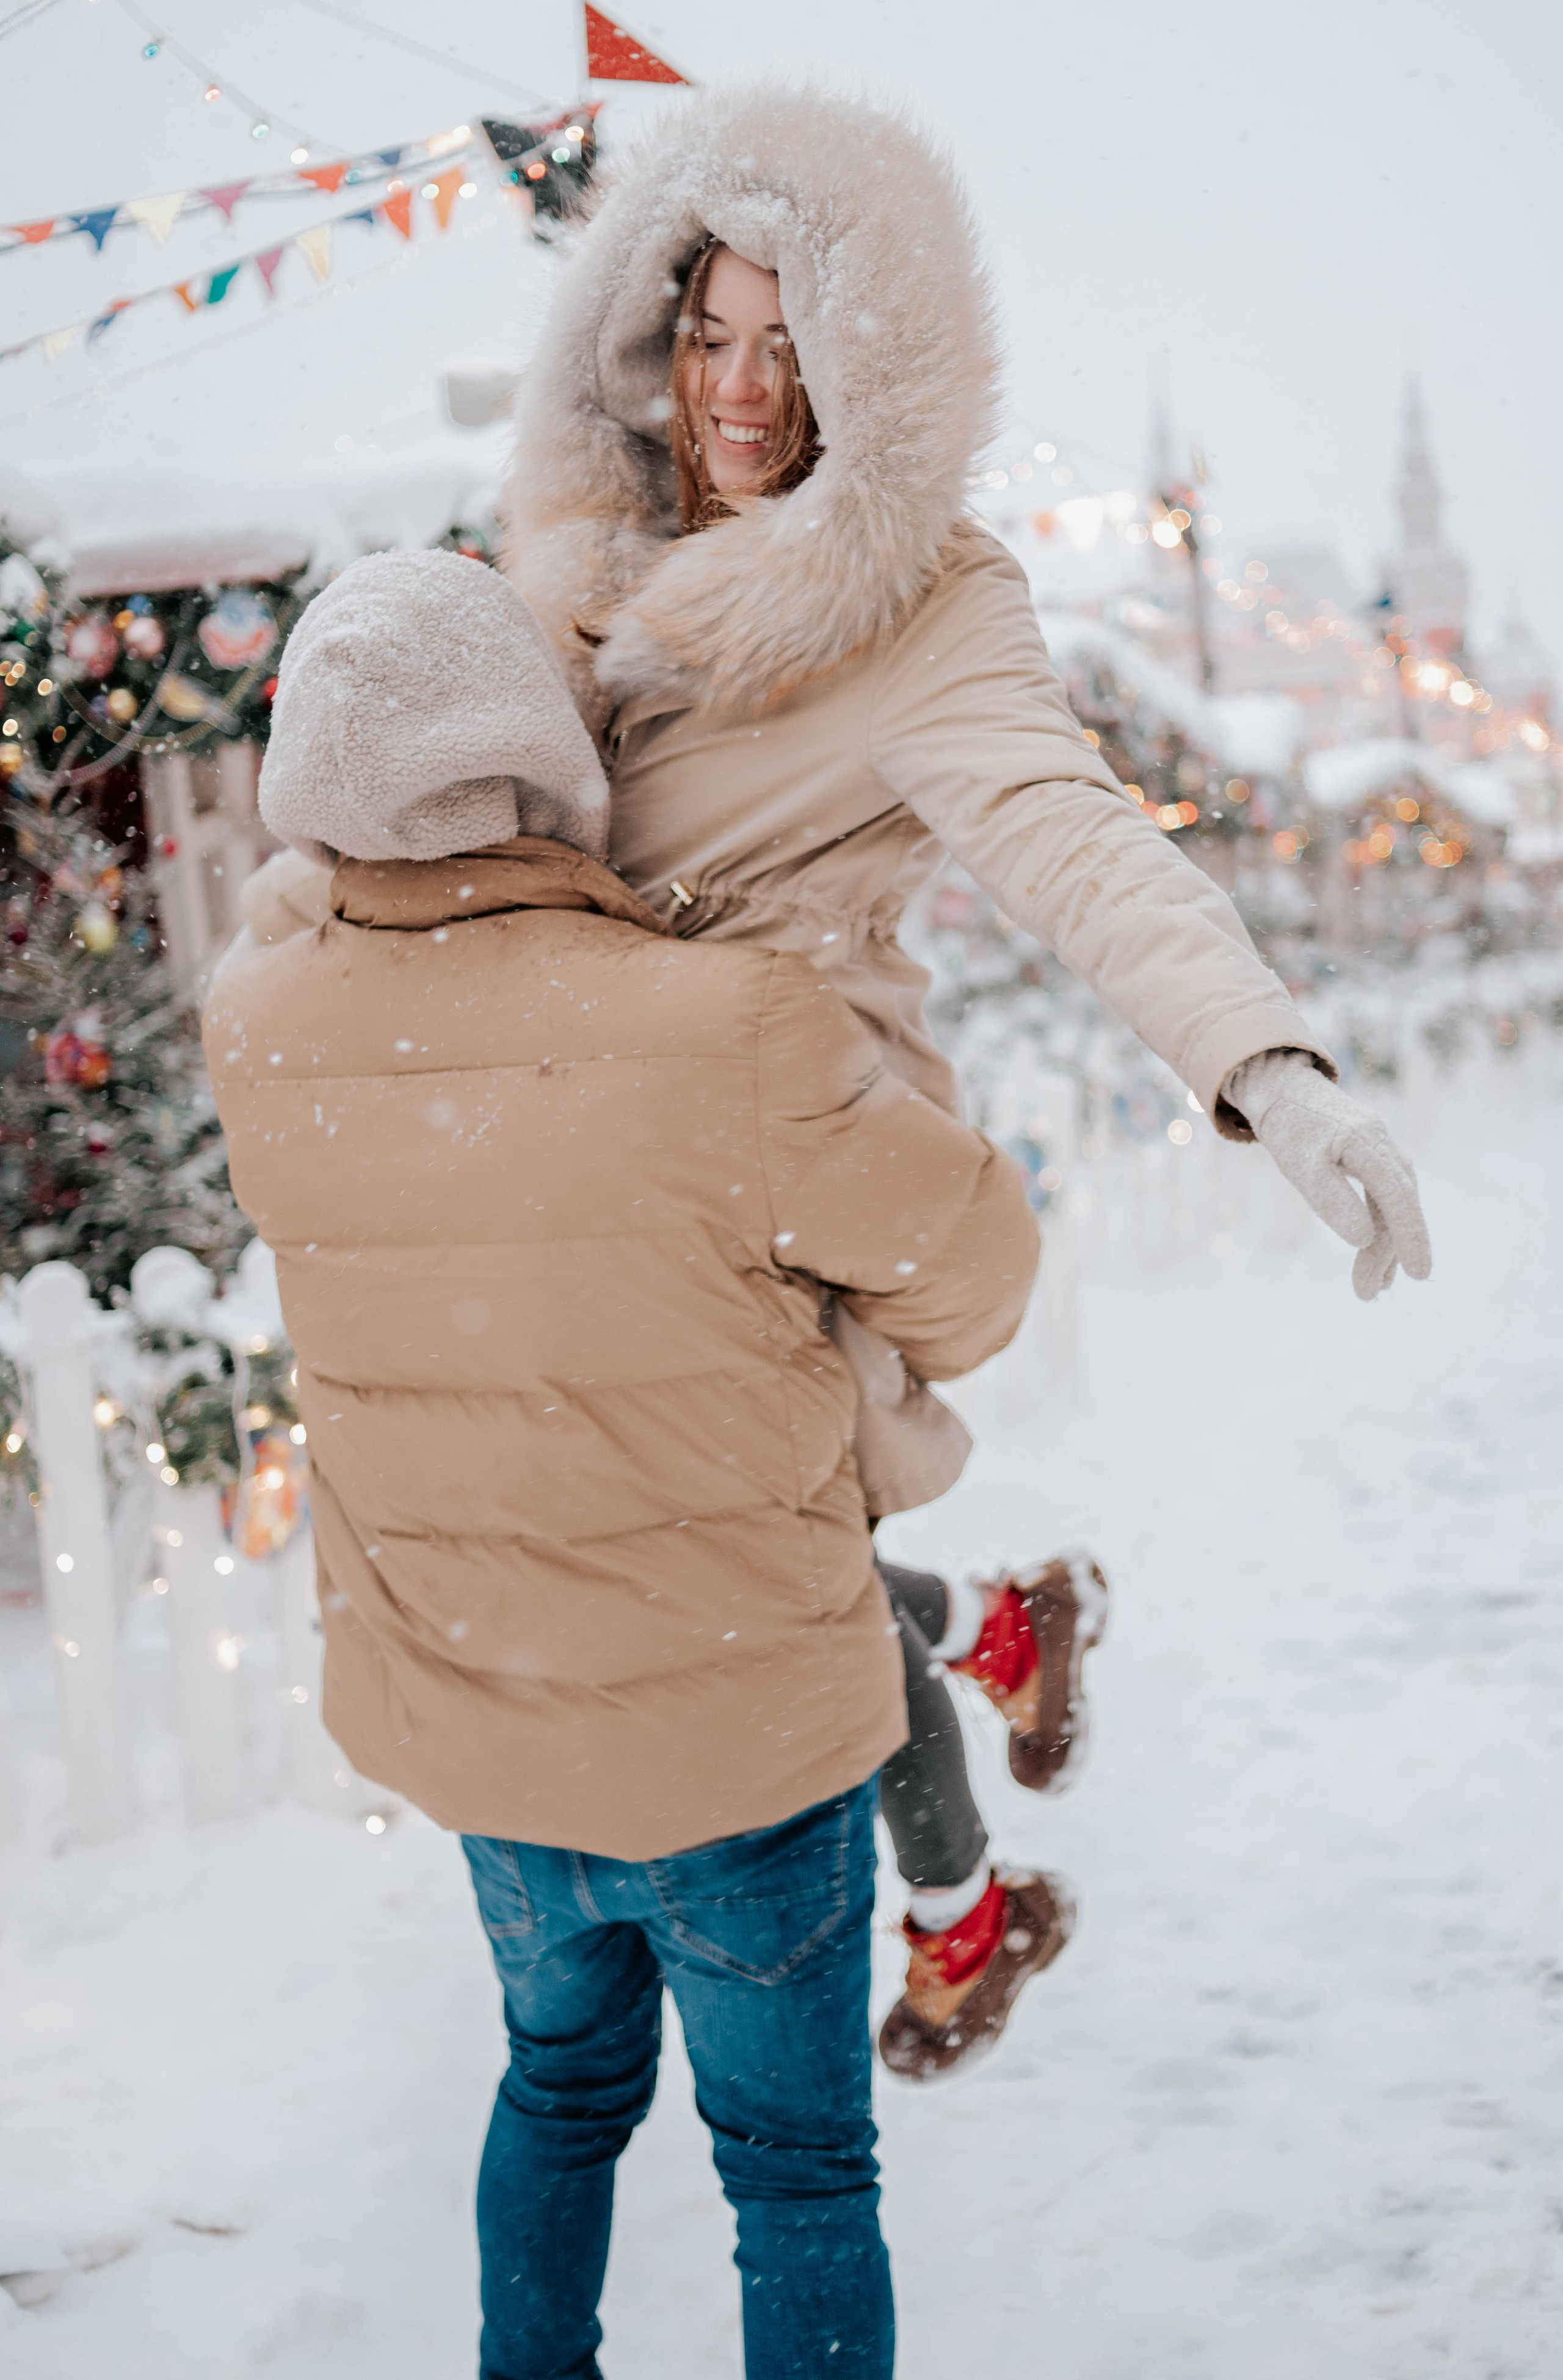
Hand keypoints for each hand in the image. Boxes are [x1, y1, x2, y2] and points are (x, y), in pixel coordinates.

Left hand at [1223, 1049, 1431, 1300]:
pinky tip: (1377, 1253)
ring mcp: (1384, 1152)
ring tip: (1375, 1287)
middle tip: (1367, 1295)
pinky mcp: (1375, 1160)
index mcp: (1369, 1146)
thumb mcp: (1302, 1167)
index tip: (1418, 1275)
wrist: (1283, 1091)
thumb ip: (1333, 1200)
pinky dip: (1383, 1227)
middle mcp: (1385, 1148)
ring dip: (1387, 1246)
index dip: (1411, 1237)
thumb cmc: (1290, 1130)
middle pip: (1397, 1208)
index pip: (1398, 1198)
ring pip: (1394, 1206)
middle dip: (1388, 1253)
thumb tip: (1364, 1238)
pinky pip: (1387, 1198)